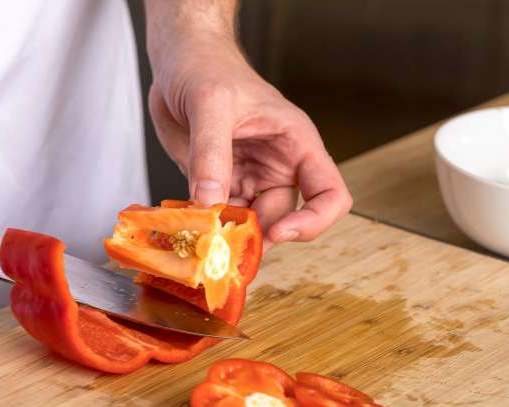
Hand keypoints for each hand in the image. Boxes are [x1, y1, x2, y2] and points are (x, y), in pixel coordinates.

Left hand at [148, 36, 351, 248]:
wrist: (178, 58)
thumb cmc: (207, 65)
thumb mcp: (211, 104)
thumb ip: (211, 153)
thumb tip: (210, 202)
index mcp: (296, 144)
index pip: (330, 194)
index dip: (312, 221)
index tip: (278, 233)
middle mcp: (277, 166)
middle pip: (282, 219)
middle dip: (257, 237)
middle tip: (224, 246)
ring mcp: (248, 177)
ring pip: (248, 223)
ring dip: (228, 236)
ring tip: (203, 238)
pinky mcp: (220, 182)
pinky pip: (218, 215)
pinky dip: (205, 225)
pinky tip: (188, 223)